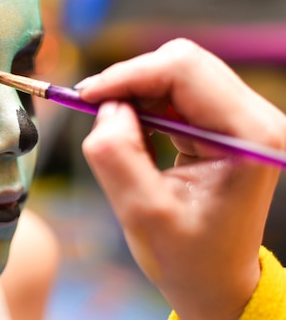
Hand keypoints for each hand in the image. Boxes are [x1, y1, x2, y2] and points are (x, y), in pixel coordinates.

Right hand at [77, 39, 285, 319]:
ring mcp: (243, 118)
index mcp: (249, 137)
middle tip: (93, 109)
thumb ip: (116, 154)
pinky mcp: (225, 122)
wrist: (216, 279)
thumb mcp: (142, 212)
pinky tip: (134, 131)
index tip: (86, 96)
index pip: (184, 70)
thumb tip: (105, 106)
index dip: (128, 75)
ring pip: (176, 73)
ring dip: (136, 93)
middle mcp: (255, 118)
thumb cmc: (188, 257)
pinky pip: (177, 91)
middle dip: (130, 81)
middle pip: (182, 63)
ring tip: (114, 129)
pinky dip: (145, 103)